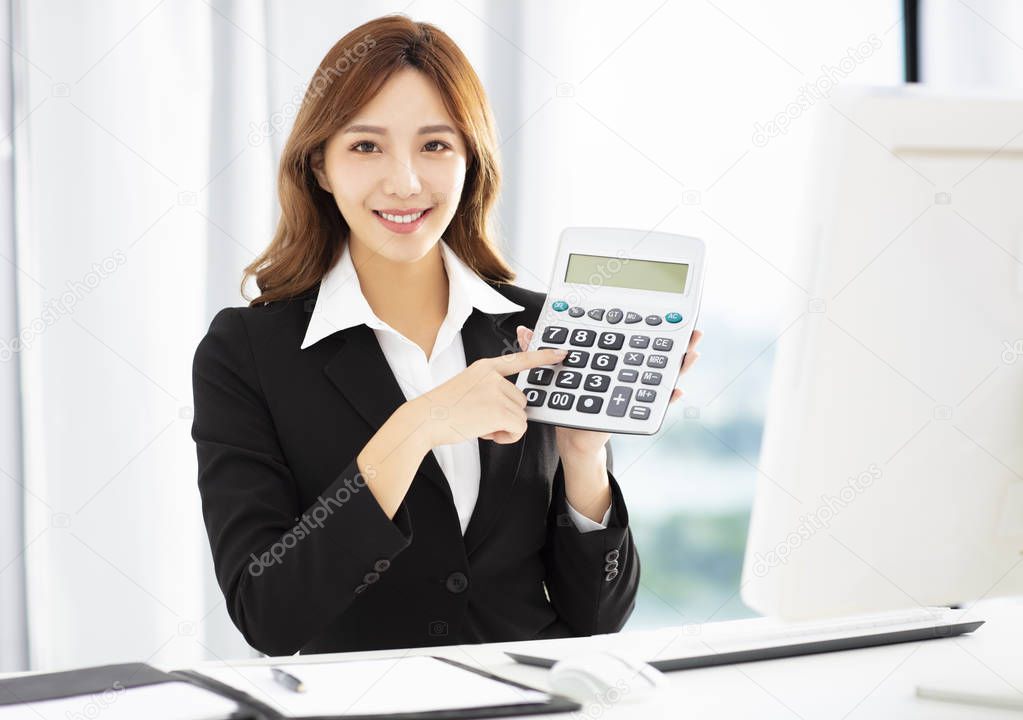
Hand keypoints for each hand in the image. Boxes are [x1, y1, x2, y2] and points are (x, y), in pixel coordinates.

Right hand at [408, 346, 567, 447]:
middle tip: (482, 420)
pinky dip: (506, 437)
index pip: (520, 359)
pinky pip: (519, 429)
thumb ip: (489, 389)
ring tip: (480, 426)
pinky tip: (487, 434)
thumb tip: (510, 409)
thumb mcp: (467, 387)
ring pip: (520, 416)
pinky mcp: (499, 410)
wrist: (425, 419)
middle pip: (521, 400)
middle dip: (507, 415)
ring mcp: (496, 392)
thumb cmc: (442, 409)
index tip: (561, 353)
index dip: (543, 357)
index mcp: (485, 367)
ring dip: (505, 427)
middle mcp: (493, 376)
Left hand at [515, 325, 703, 456]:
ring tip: (692, 353)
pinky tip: (676, 392)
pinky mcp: (632, 410)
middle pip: (656, 352)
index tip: (667, 309)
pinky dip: (665, 399)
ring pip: (660, 375)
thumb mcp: (553, 373)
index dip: (651, 322)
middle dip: (676, 340)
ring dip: (679, 364)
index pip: (635, 336)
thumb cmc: (568, 398)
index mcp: (614, 357)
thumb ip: (540, 352)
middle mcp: (629, 371)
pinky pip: (653, 405)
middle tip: (692, 329)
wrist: (571, 433)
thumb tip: (526, 331)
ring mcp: (633, 390)